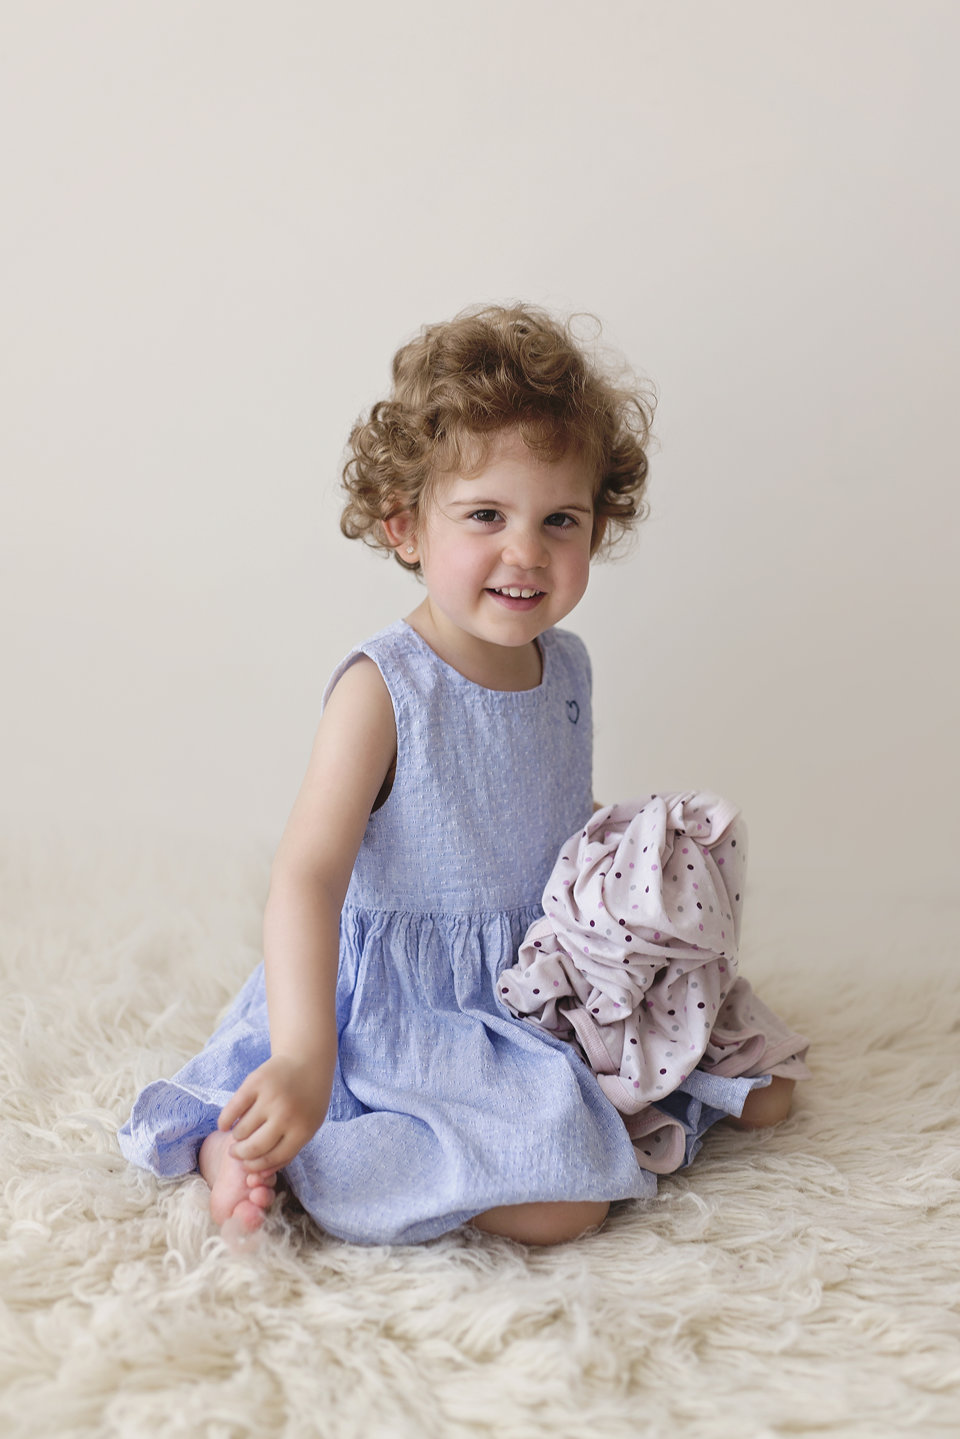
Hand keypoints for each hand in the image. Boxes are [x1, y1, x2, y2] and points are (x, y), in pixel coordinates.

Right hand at [217, 1053, 330, 1171]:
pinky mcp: (255, 1082)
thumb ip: (286, 1151)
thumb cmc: (306, 1101)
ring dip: (236, 1137)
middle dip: (240, 1155)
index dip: (256, 1166)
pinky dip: (224, 1121)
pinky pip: (231, 1110)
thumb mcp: (307, 1127)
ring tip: (239, 1134)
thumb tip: (258, 1174)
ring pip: (241, 1131)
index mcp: (303, 1130)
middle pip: (253, 1148)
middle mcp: (286, 1115)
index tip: (246, 1166)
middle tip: (235, 1152)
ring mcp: (270, 1097)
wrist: (307, 1060)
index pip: (272, 1159)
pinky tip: (225, 1124)